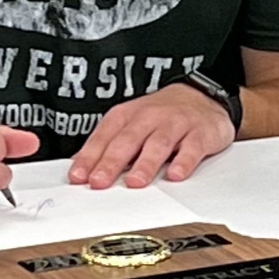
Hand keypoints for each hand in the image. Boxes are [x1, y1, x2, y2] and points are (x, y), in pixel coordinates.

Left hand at [68, 83, 235, 188]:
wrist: (200, 96)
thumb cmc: (160, 116)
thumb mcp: (131, 124)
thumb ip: (109, 146)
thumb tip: (81, 169)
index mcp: (128, 115)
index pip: (105, 136)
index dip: (90, 156)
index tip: (78, 176)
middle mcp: (149, 117)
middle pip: (128, 139)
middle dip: (112, 161)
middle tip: (100, 182)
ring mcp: (175, 124)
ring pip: (158, 143)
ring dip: (145, 163)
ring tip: (134, 182)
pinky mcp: (200, 133)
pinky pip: (191, 147)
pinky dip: (183, 162)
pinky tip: (175, 175)